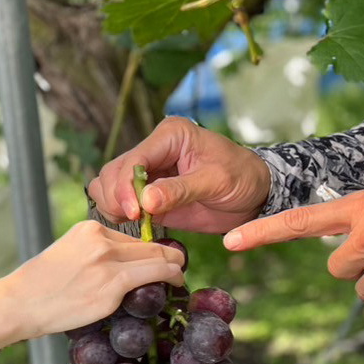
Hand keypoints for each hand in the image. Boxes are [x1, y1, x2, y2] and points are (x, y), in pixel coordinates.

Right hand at [0, 220, 184, 339]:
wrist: (19, 303)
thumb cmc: (40, 286)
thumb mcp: (66, 255)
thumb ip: (92, 254)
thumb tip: (118, 266)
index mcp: (89, 229)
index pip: (131, 238)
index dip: (149, 250)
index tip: (158, 261)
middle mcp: (101, 240)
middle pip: (149, 244)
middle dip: (169, 255)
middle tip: (179, 267)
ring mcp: (108, 261)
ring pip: (158, 257)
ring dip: (175, 267)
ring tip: (180, 277)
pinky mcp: (113, 284)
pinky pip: (155, 275)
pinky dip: (172, 277)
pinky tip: (177, 283)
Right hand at [88, 117, 270, 232]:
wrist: (254, 194)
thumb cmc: (241, 177)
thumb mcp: (215, 182)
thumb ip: (180, 191)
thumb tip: (145, 201)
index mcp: (169, 136)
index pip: (133, 158)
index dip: (126, 186)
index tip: (135, 213)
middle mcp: (153, 150)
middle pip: (113, 172)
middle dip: (116, 197)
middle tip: (134, 221)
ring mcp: (149, 174)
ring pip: (110, 186)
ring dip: (114, 206)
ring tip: (134, 223)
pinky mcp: (149, 196)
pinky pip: (122, 204)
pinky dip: (120, 216)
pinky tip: (135, 227)